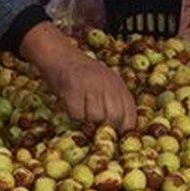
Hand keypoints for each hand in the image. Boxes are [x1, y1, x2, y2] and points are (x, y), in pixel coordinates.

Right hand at [21, 22, 135, 129]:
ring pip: (95, 118)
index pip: (129, 115)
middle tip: (93, 123)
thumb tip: (120, 131)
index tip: (115, 135)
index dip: (123, 129)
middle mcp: (108, 84)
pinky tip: (71, 103)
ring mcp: (91, 86)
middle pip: (113, 118)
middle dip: (103, 126)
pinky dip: (73, 114)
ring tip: (80, 107)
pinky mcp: (73, 89)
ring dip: (86, 119)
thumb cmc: (82, 74)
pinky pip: (77, 115)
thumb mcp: (106, 84)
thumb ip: (114, 102)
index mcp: (118, 85)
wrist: (60, 55)